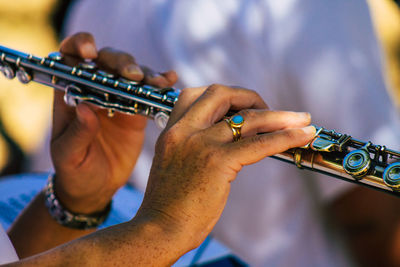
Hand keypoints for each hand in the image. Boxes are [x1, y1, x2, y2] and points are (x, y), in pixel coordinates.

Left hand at [51, 32, 177, 213]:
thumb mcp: (68, 155)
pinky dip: (161, 84)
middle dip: (121, 62)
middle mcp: (96, 90)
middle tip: (133, 76)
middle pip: (108, 61)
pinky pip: (150, 93)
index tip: (90, 52)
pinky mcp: (137, 111)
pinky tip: (170, 81)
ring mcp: (119, 98)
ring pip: (133, 73)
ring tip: (158, 83)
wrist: (96, 187)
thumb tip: (86, 108)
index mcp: (71, 94)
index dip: (79, 47)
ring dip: (146, 73)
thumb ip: (77, 133)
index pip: (70, 57)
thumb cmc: (75, 170)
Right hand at [136, 84, 315, 249]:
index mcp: (172, 131)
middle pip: (221, 94)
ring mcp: (201, 144)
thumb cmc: (168, 205)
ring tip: (302, 119)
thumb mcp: (173, 165)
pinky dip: (286, 136)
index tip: (239, 106)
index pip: (194, 94)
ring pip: (248, 117)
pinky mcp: (218, 162)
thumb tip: (222, 143)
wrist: (159, 229)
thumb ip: (190, 147)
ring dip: (281, 116)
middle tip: (267, 110)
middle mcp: (185, 131)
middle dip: (249, 96)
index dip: (221, 95)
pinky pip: (259, 143)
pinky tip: (303, 135)